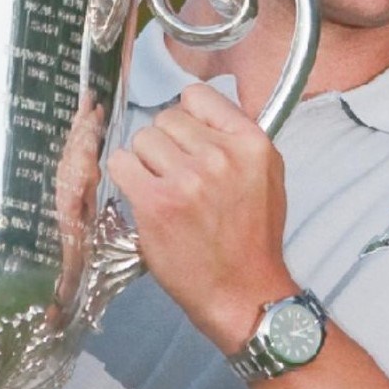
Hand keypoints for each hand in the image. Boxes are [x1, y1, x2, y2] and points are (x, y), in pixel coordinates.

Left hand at [102, 79, 294, 351]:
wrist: (242, 291)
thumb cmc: (252, 239)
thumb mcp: (266, 178)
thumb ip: (236, 141)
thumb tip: (196, 113)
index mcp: (253, 144)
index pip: (199, 96)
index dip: (188, 117)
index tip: (188, 139)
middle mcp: (222, 156)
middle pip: (166, 118)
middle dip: (166, 145)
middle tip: (179, 177)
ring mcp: (188, 178)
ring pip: (142, 139)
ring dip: (145, 163)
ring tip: (165, 190)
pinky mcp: (156, 201)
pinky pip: (122, 163)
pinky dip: (127, 178)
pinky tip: (145, 197)